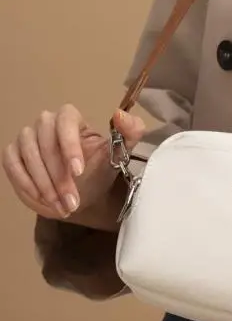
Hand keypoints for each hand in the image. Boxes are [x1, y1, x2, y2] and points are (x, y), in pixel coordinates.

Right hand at [2, 105, 145, 220]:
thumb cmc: (99, 169)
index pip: (65, 120)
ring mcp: (27, 138)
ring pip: (28, 155)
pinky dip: (26, 183)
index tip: (78, 171)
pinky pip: (12, 165)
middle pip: (44, 141)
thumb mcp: (120, 153)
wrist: (83, 193)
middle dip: (58, 175)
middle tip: (72, 200)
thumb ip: (130, 132)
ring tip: (62, 206)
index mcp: (71, 118)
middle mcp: (46, 123)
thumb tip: (120, 115)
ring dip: (44, 184)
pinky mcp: (13, 155)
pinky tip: (42, 199)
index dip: (69, 145)